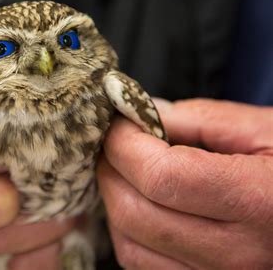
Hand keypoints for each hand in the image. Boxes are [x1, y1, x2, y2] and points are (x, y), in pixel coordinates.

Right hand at [0, 90, 74, 269]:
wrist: (39, 143)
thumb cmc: (26, 112)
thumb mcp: (18, 93)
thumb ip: (24, 92)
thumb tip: (56, 95)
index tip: (0, 157)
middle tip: (24, 195)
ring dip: (22, 233)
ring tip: (61, 212)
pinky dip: (34, 255)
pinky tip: (59, 237)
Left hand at [98, 98, 272, 268]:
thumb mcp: (267, 130)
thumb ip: (201, 119)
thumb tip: (144, 114)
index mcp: (259, 203)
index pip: (159, 176)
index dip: (124, 144)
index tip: (118, 122)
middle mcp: (239, 255)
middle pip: (135, 214)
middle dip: (111, 170)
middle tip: (114, 143)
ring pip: (131, 247)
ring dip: (115, 203)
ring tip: (125, 172)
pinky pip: (145, 267)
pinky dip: (130, 233)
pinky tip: (142, 205)